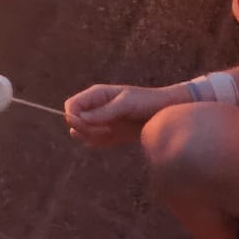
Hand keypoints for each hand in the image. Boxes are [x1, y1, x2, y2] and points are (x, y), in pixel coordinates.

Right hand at [65, 82, 183, 147]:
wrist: (166, 112)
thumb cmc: (147, 102)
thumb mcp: (126, 104)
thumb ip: (104, 111)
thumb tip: (80, 119)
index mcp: (96, 95)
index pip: (72, 105)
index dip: (73, 117)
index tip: (87, 125)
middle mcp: (95, 107)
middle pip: (74, 120)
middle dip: (84, 129)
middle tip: (105, 130)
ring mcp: (101, 121)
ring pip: (81, 132)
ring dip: (90, 137)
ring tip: (110, 135)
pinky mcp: (108, 134)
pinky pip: (93, 141)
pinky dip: (97, 143)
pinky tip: (112, 140)